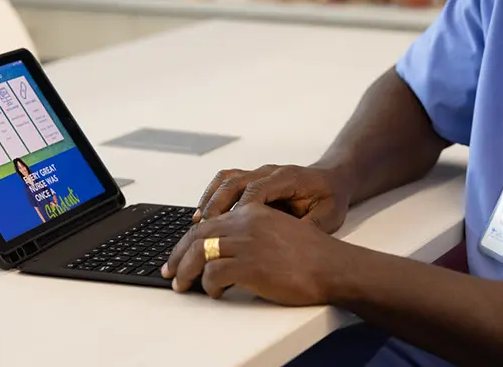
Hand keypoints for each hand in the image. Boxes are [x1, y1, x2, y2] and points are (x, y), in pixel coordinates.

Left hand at [163, 203, 343, 304]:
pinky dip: (209, 286)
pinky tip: (216, 292)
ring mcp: (247, 242)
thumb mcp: (277, 229)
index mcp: (253, 210)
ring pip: (201, 253)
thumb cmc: (311, 253)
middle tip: (170, 272)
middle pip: (199, 235)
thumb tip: (224, 248)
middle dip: (179, 254)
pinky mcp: (250, 265)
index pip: (210, 221)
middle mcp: (246, 221)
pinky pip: (214, 275)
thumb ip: (251, 231)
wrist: (332, 265)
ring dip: (187, 272)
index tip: (179, 253)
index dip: (189, 239)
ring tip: (183, 285)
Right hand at [194, 163, 350, 233]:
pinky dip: (212, 195)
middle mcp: (270, 172)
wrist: (332, 181)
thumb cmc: (330, 199)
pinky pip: (226, 181)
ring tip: (197, 223)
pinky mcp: (253, 179)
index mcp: (288, 178)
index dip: (241, 209)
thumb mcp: (328, 217)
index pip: (258, 189)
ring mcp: (260, 173)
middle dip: (217, 205)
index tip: (230, 228)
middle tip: (204, 230)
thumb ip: (308, 228)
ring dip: (210, 200)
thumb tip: (289, 245)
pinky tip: (203, 214)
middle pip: (235, 181)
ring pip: (227, 179)